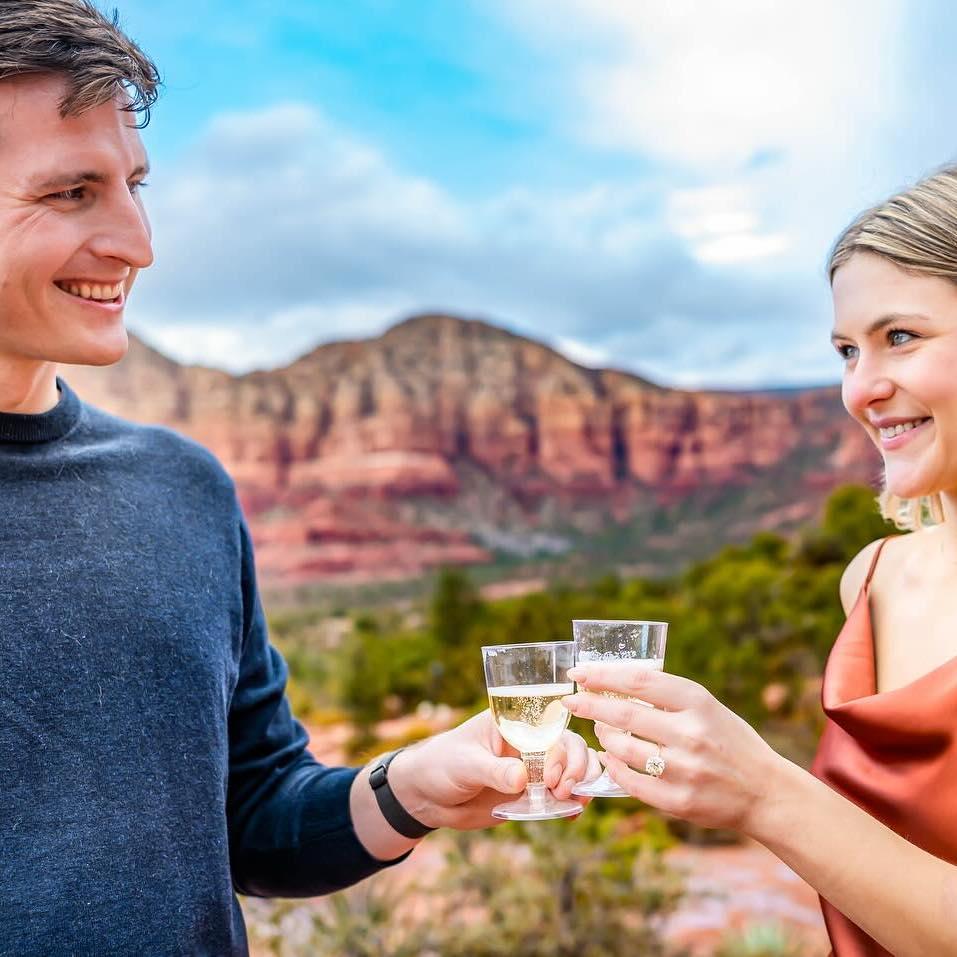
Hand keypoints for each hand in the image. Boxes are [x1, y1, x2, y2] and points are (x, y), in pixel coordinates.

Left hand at [388, 710, 600, 830]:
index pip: (551, 727)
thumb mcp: (465, 764)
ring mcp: (532, 768)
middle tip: (562, 791)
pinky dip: (572, 803)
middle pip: (570, 745)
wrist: (428, 796)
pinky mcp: (530, 793)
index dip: (560, 750)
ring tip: (572, 802)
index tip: (551, 776)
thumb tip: (522, 778)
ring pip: (572, 769)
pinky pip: (559, 795)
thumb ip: (494, 770)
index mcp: (514, 724)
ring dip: (581, 783)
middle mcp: (528, 743)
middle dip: (576, 767)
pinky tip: (572, 813)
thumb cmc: (442, 765)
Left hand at [562, 664, 784, 833]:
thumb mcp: (706, 707)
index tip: (578, 673)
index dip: (602, 675)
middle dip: (589, 705)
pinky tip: (610, 758)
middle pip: (623, 713)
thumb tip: (612, 681)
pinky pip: (630, 782)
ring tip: (601, 730)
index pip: (637, 681)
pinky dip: (614, 768)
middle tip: (570, 702)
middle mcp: (690, 734)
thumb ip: (666, 696)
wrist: (766, 792)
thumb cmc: (729, 741)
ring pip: (621, 748)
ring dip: (603, 737)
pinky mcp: (679, 802)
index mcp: (698, 702)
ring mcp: (684, 770)